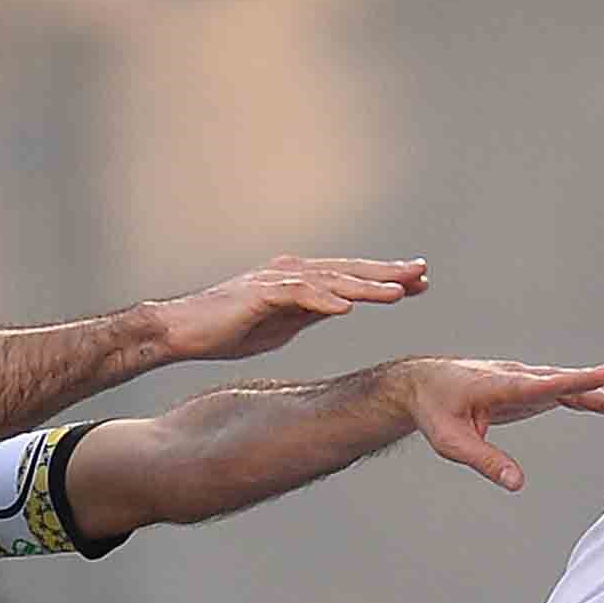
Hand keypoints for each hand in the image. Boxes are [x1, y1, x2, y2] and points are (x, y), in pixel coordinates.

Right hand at [148, 256, 429, 363]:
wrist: (180, 331)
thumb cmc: (224, 330)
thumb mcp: (279, 326)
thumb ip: (309, 314)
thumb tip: (339, 309)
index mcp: (298, 280)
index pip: (349, 278)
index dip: (383, 279)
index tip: (417, 284)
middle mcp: (291, 273)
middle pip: (349, 271)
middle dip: (387, 273)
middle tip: (423, 274)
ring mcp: (276, 281)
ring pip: (331, 280)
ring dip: (366, 286)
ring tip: (398, 292)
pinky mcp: (259, 295)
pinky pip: (299, 296)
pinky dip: (325, 300)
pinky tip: (349, 307)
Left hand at [394, 359, 603, 493]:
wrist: (423, 385)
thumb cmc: (435, 409)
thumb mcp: (452, 442)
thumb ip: (485, 462)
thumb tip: (516, 483)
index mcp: (500, 384)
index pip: (543, 383)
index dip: (575, 381)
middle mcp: (518, 377)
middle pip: (564, 385)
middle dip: (598, 392)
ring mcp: (525, 381)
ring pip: (567, 387)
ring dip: (599, 395)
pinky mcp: (528, 389)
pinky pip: (562, 392)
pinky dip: (586, 396)